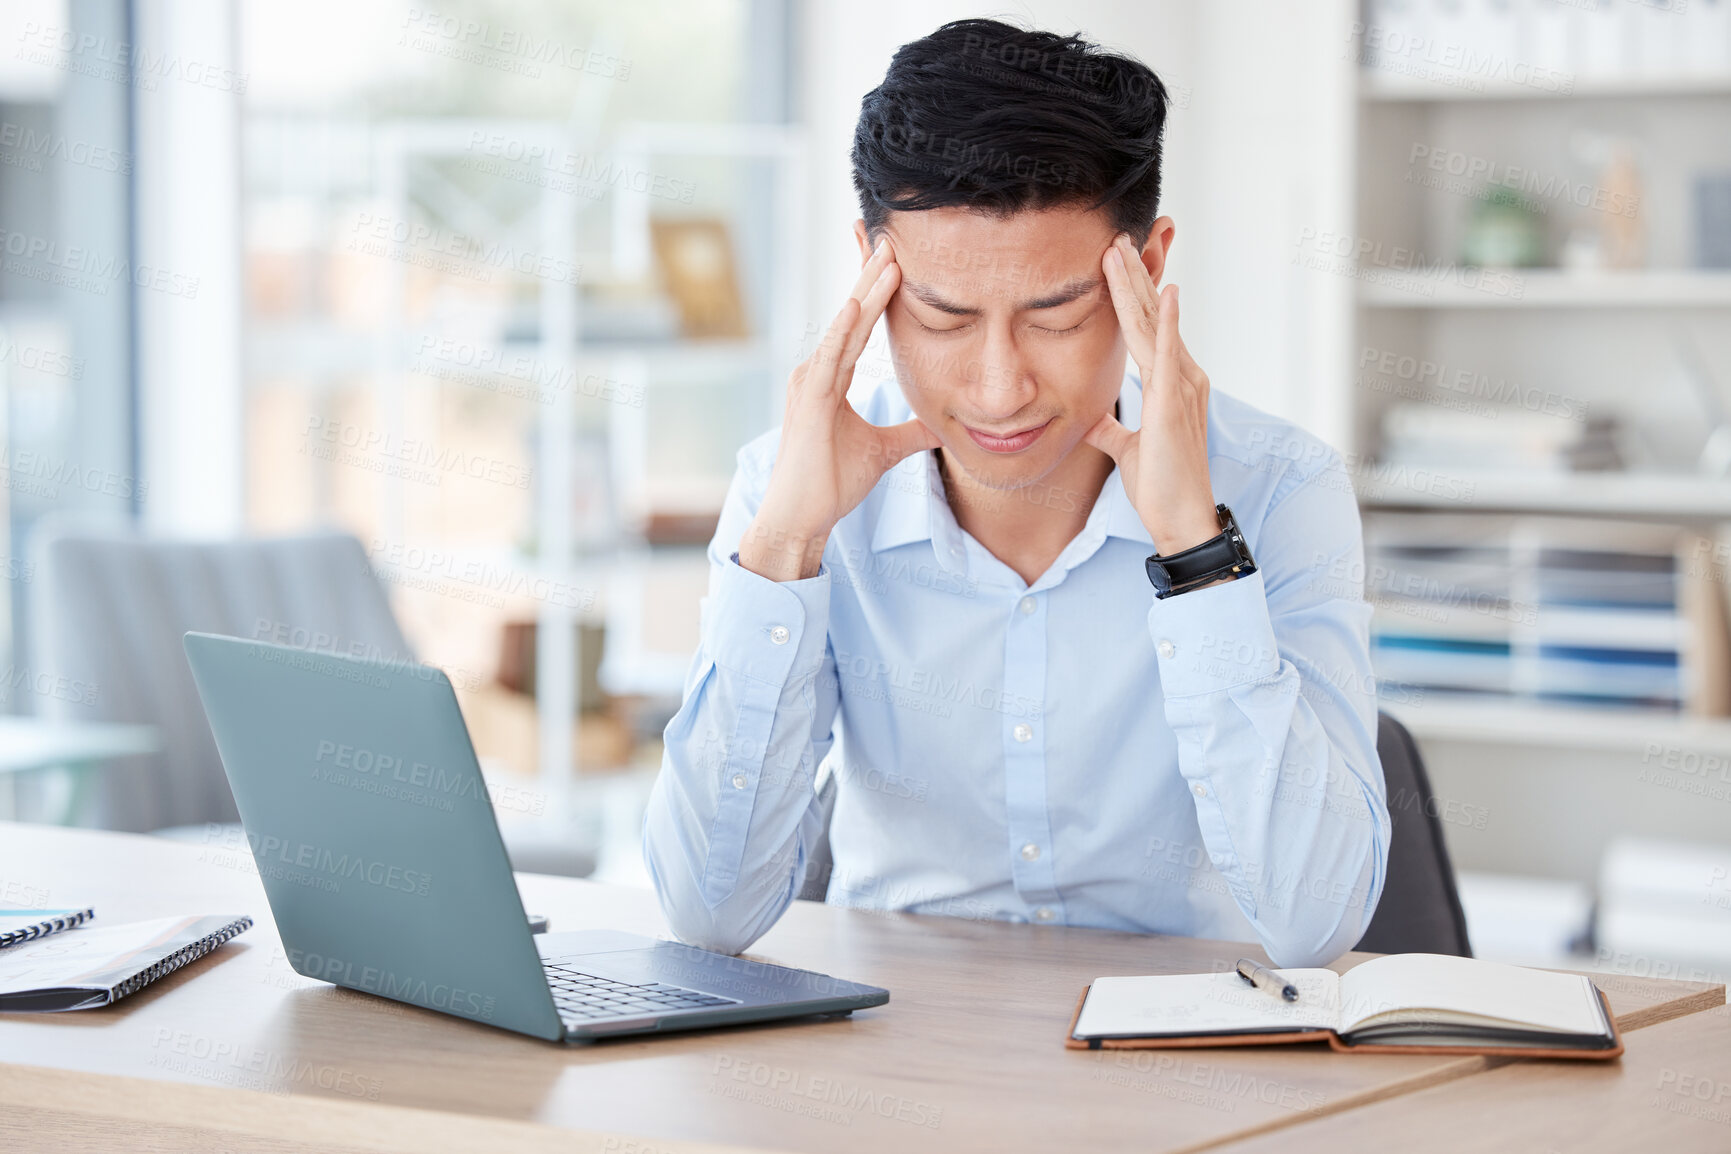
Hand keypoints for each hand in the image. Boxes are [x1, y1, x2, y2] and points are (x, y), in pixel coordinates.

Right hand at [740, 237, 939, 580]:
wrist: (800, 518)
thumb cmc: (831, 483)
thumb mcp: (883, 451)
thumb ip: (911, 433)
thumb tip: (942, 426)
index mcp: (831, 376)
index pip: (860, 324)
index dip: (876, 290)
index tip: (894, 256)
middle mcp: (817, 371)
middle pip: (851, 314)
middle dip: (872, 275)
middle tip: (895, 236)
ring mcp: (810, 383)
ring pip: (845, 328)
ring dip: (867, 291)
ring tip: (890, 257)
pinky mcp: (810, 402)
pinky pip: (830, 358)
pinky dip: (844, 329)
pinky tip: (858, 302)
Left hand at [1084, 234, 1219, 555]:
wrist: (1180, 518)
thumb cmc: (1159, 484)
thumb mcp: (1126, 448)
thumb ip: (1110, 428)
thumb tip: (1091, 418)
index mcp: (1171, 383)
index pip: (1146, 328)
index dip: (1132, 295)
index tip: (1114, 263)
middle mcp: (1182, 376)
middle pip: (1151, 316)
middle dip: (1132, 276)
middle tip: (1114, 237)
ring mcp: (1181, 387)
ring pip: (1154, 325)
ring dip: (1139, 285)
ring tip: (1121, 248)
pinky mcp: (1173, 404)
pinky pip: (1168, 354)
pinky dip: (1167, 321)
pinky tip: (1167, 290)